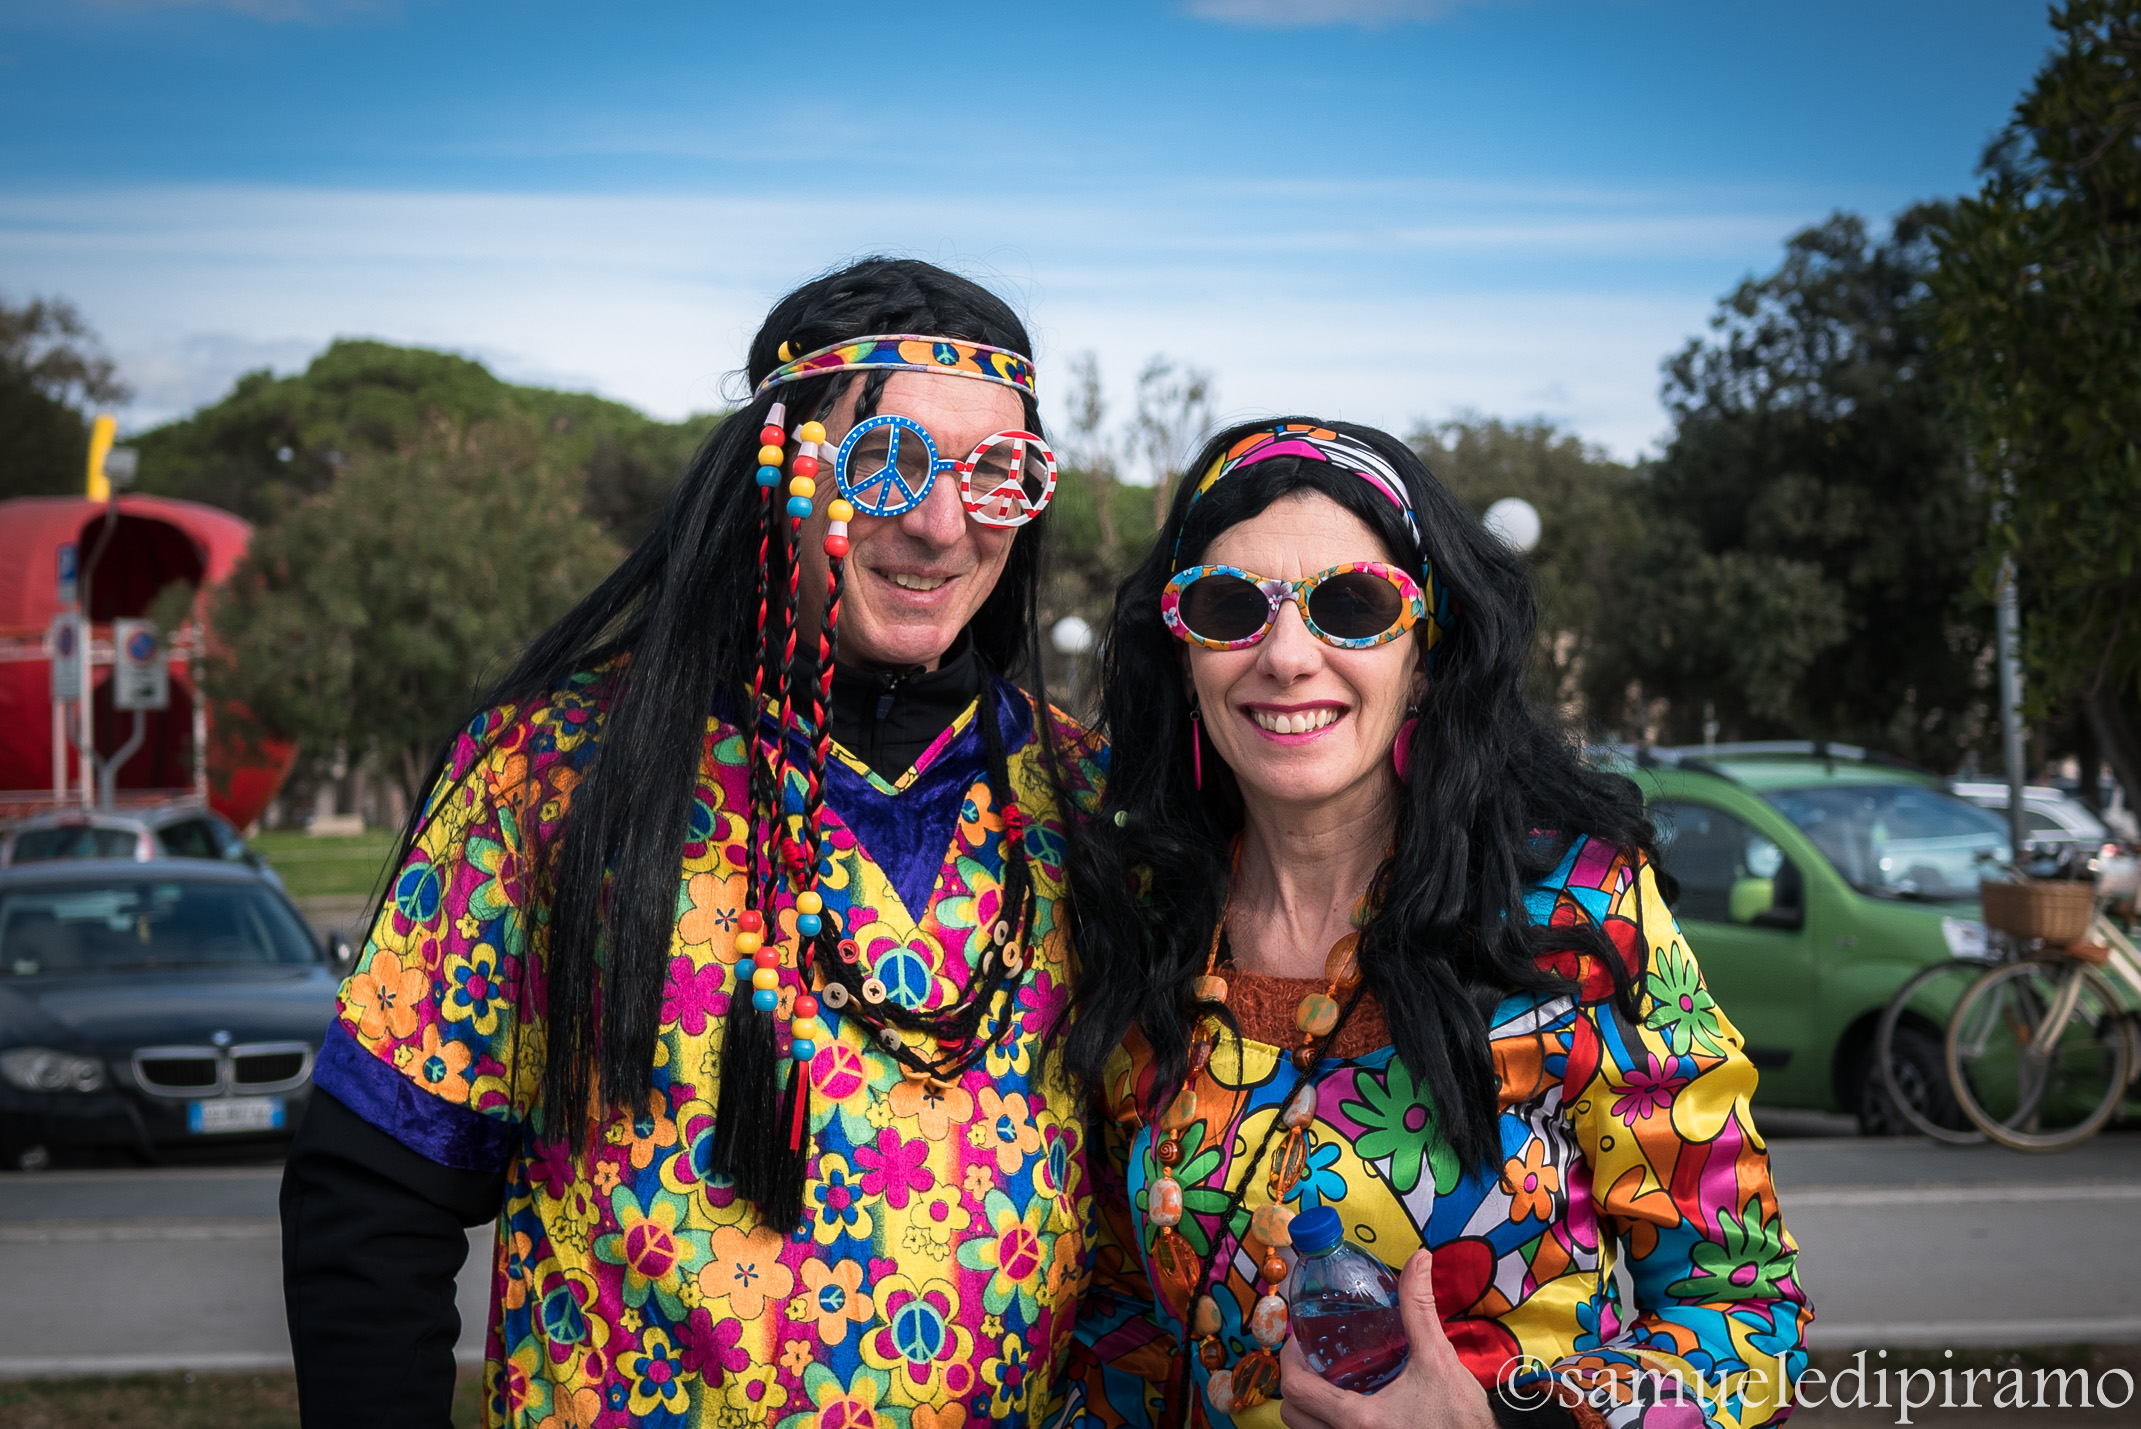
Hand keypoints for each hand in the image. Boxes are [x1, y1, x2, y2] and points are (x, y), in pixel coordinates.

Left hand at [1277, 1249, 1497, 1428]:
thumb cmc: (1460, 1417)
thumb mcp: (1438, 1358)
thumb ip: (1420, 1308)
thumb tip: (1419, 1260)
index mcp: (1358, 1420)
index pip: (1297, 1389)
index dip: (1290, 1360)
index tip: (1300, 1341)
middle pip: (1294, 1415)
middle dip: (1297, 1384)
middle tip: (1313, 1359)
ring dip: (1311, 1407)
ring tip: (1329, 1381)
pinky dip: (1326, 1424)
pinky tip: (1349, 1404)